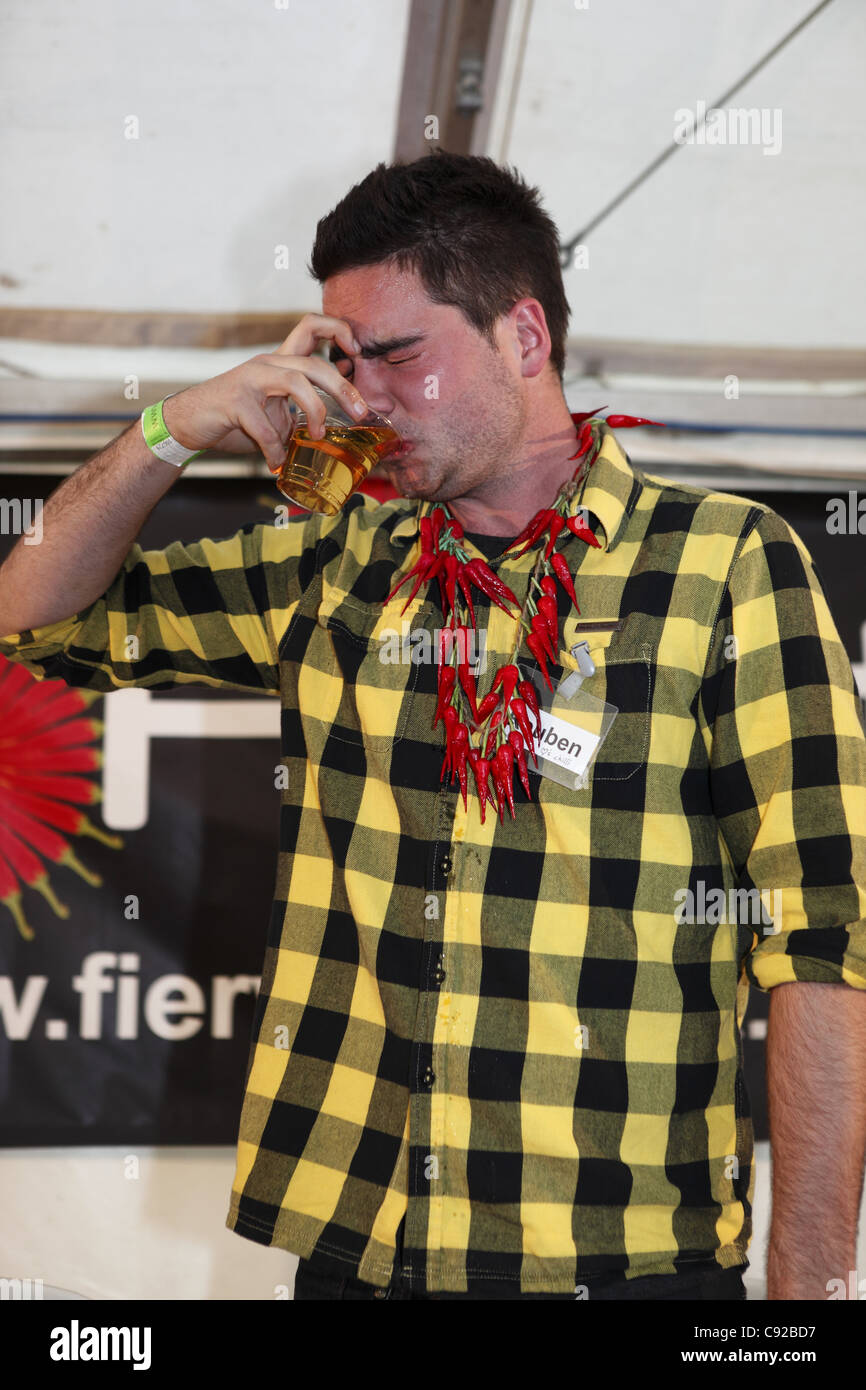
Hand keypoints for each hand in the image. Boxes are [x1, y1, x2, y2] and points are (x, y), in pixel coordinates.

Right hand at [160, 314, 367, 470]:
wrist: (187, 423)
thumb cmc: (234, 419)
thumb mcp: (274, 414)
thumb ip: (299, 415)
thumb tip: (331, 434)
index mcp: (280, 362)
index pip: (311, 327)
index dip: (338, 330)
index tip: (357, 352)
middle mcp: (267, 363)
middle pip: (315, 363)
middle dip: (343, 388)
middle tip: (360, 412)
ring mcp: (250, 379)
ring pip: (297, 382)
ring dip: (315, 412)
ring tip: (318, 435)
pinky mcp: (236, 400)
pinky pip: (267, 428)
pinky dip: (275, 450)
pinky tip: (276, 463)